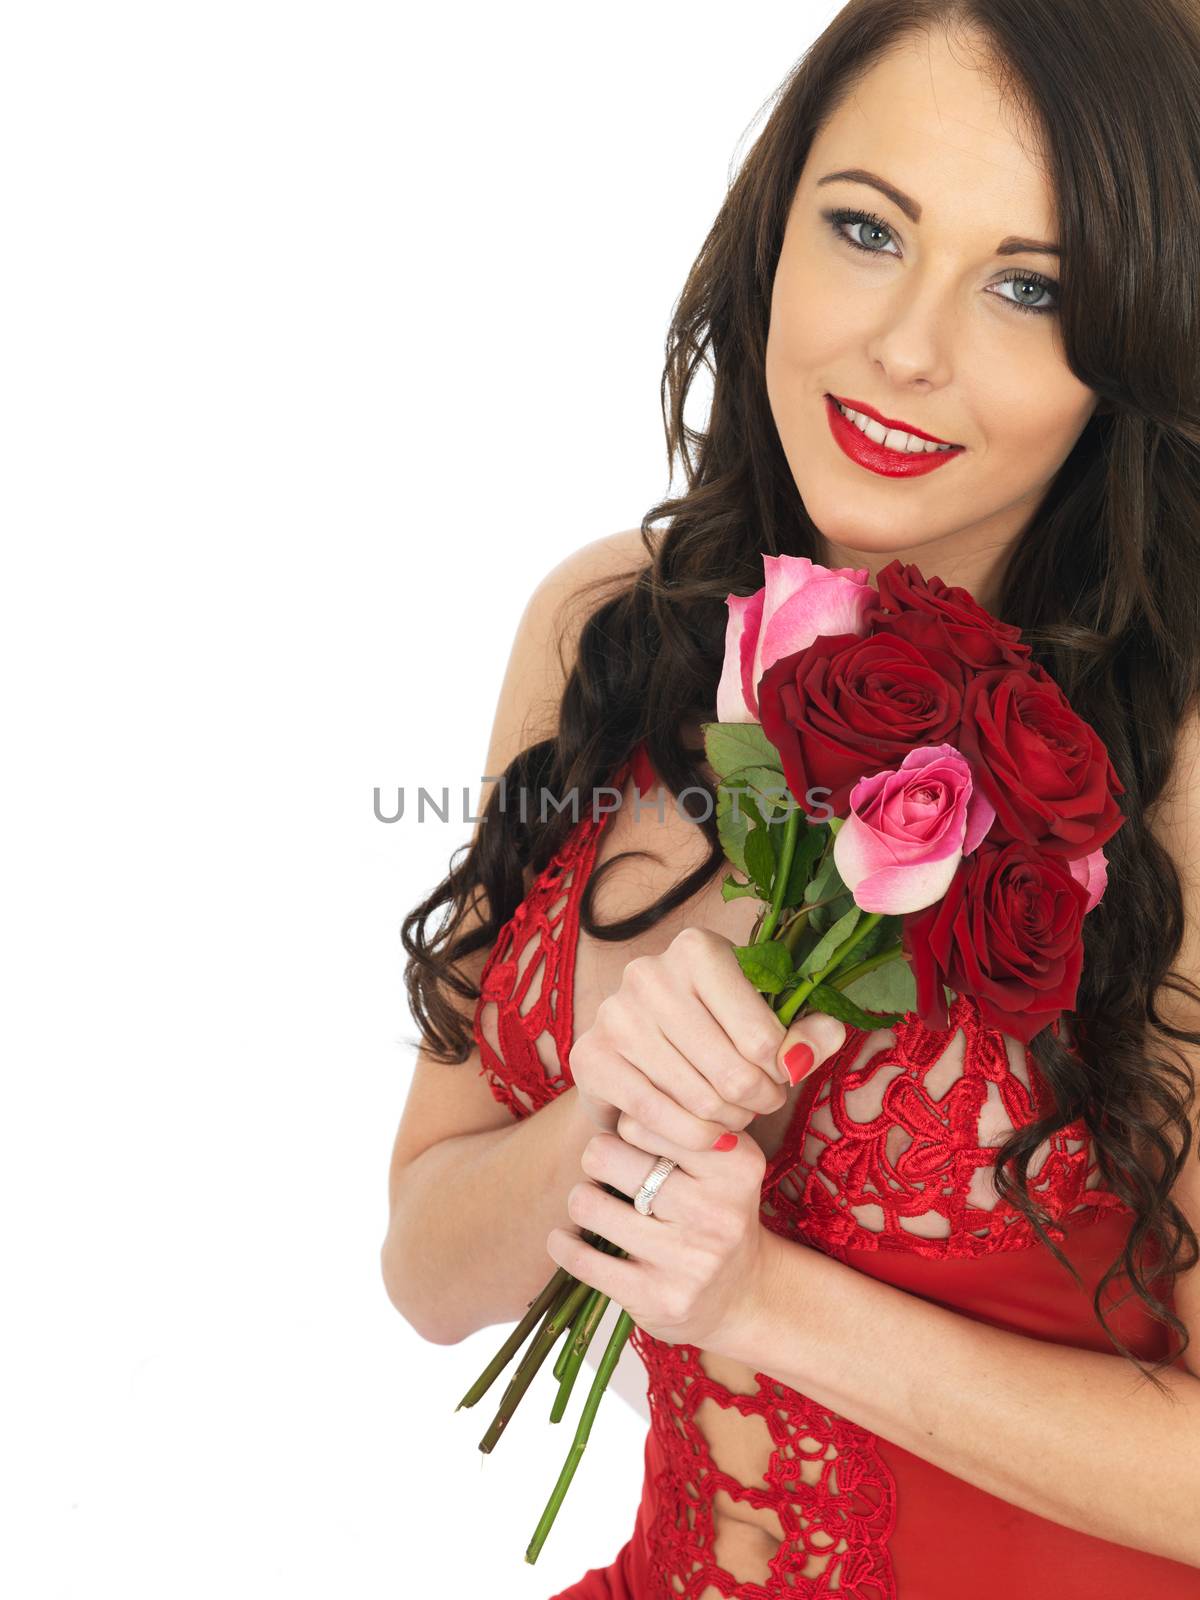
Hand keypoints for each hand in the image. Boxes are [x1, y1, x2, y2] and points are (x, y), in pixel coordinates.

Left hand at [549, 926, 847, 1350]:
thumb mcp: (729, 1149)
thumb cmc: (718, 1201)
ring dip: (583, 1201)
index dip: (632, 1121)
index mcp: (737, 1163)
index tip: (639, 1130)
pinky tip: (568, 1238)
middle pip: (608, 1156)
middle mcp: (719, 1212)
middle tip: (610, 1166)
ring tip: (597, 1201)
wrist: (741, 1293)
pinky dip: (564, 1245)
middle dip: (599, 1159)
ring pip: (589, 1204)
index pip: (648, 1114)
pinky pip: (580, 1259)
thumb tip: (675, 1032)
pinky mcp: (657, 1302)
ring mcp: (689, 1262)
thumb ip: (705, 1096)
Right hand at [569, 926, 808, 1146]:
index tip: (782, 1075)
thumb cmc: (713, 1031)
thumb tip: (807, 1051)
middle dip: (759, 1101)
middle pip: (733, 1071)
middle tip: (762, 1105)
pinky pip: (658, 1115)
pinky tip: (710, 1135)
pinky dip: (694, 1137)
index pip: (763, 1034)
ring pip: (699, 1098)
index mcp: (698, 949)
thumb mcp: (766, 1020)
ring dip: (730, 1121)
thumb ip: (808, 1031)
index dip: (783, 1069)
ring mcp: (614, 1015)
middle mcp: (650, 973)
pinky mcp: (591, 1058)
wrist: (636, 1056)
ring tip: (737, 1117)